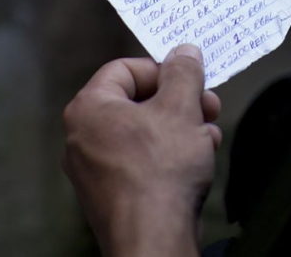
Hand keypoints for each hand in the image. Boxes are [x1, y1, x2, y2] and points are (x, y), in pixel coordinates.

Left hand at [62, 45, 221, 256]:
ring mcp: (94, 168)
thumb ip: (183, 73)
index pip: (125, 68)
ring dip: (181, 128)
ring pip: (144, 131)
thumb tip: (184, 52)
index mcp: (90, 108)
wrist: (153, 237)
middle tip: (208, 106)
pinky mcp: (111, 192)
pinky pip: (141, 159)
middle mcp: (83, 136)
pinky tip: (196, 160)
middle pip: (138, 100)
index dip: (163, 69)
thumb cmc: (160, 170)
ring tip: (207, 137)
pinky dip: (168, 154)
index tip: (191, 79)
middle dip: (179, 102)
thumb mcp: (181, 108)